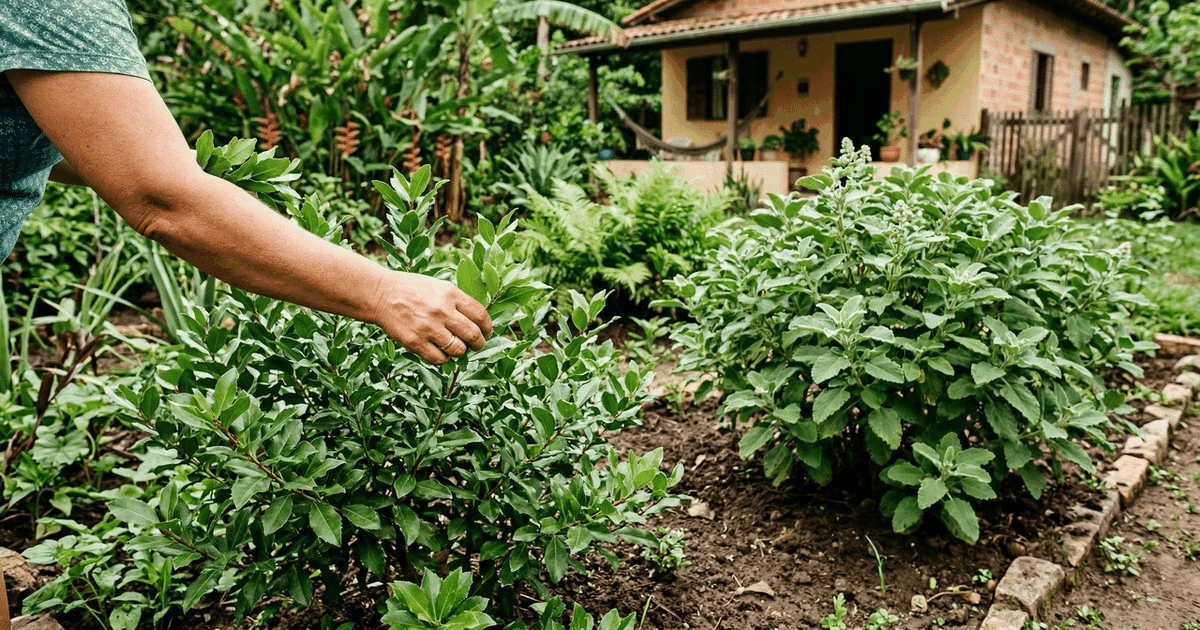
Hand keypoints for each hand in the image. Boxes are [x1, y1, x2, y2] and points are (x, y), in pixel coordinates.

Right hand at [370, 271, 493, 364]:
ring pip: (458, 350)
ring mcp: (428, 327)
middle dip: (479, 343)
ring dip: (461, 352)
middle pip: (473, 334)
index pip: (480, 315)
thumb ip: (457, 301)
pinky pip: (439, 359)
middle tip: (477, 345)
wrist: (380, 294)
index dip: (488, 327)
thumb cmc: (411, 290)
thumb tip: (478, 321)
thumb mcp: (438, 286)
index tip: (487, 332)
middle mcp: (442, 310)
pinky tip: (441, 352)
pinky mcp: (415, 342)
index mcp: (450, 294)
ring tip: (457, 348)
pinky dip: (444, 359)